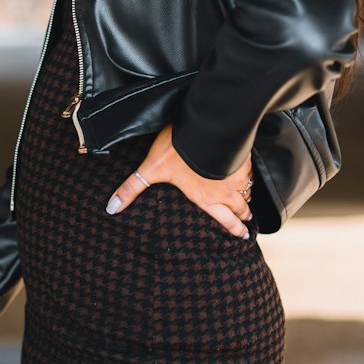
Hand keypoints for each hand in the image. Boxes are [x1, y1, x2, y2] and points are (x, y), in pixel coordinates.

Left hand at [104, 123, 253, 238]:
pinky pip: (251, 171)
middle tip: (247, 223)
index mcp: (205, 198)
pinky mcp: (244, 157)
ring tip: (249, 202)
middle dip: (244, 216)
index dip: (235, 230)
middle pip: (241, 209)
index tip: (242, 237)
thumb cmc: (177, 150)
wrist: (205, 126)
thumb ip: (132, 188)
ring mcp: (237, 174)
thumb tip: (112, 209)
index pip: (225, 221)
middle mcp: (224, 191)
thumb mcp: (151, 169)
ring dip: (248, 197)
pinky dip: (250, 175)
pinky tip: (248, 173)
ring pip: (248, 191)